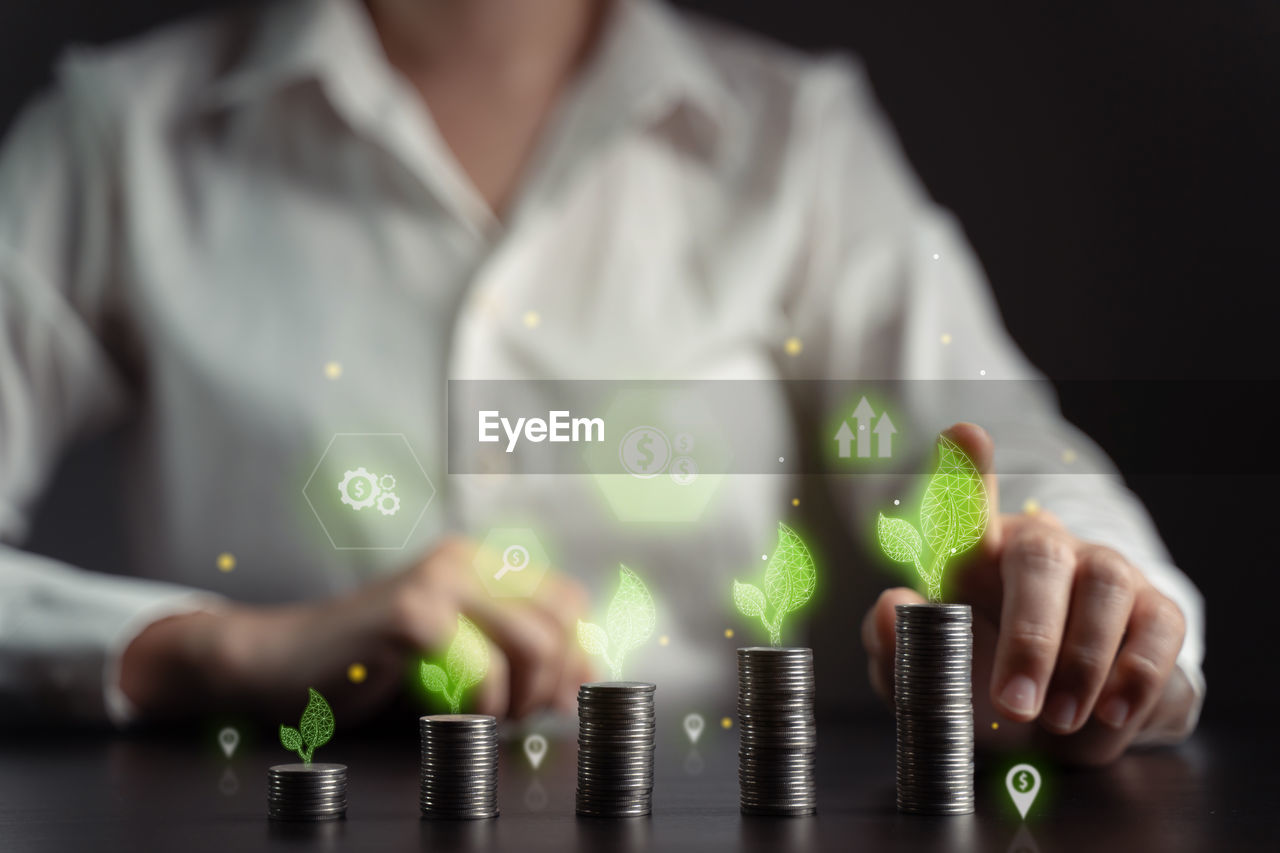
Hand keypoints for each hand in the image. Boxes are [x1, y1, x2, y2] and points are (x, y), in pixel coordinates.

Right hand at [121, 537, 593, 722]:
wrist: (273, 664)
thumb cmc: (360, 670)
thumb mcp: (447, 662)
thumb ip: (511, 661)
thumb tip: (580, 679)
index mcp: (474, 566)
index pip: (566, 600)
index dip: (576, 651)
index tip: (562, 695)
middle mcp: (463, 562)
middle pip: (561, 618)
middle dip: (555, 677)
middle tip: (521, 715)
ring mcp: (438, 582)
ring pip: (533, 640)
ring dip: (521, 694)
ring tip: (487, 716)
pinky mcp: (412, 613)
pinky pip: (483, 666)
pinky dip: (480, 703)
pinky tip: (450, 713)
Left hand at [861, 423, 1196, 764]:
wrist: (1060, 731)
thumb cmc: (984, 687)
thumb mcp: (932, 680)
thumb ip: (896, 647)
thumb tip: (887, 605)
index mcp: (975, 558)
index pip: (964, 507)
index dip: (963, 472)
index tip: (963, 435)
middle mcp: (1041, 551)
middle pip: (1040, 558)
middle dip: (1030, 636)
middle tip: (1013, 704)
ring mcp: (1103, 573)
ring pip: (1104, 587)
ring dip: (1082, 662)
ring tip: (1056, 719)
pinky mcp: (1156, 609)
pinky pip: (1157, 627)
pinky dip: (1134, 676)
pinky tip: (1111, 713)